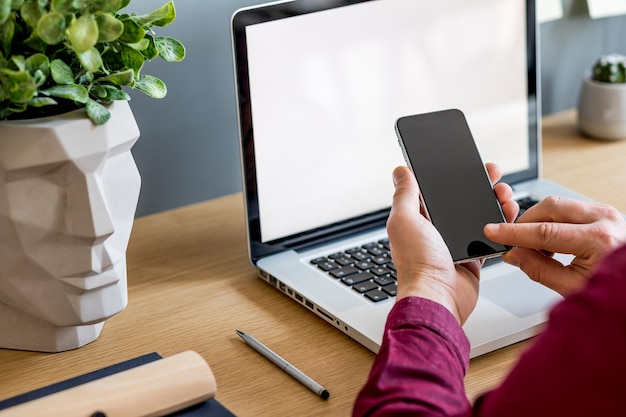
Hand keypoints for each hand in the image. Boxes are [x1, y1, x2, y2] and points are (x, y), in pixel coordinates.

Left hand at [387, 163, 517, 323]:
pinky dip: (502, 225)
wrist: (439, 297)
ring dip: (494, 202)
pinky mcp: (473, 256)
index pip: (435, 190)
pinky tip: (509, 214)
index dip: (450, 176)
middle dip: (479, 185)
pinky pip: (491, 236)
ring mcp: (455, 243)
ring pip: (479, 215)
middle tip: (494, 175)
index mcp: (418, 219)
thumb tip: (400, 170)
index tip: (465, 163)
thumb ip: (404, 195)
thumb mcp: (405, 220)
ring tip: (505, 194)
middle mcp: (436, 230)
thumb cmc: (417, 263)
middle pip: (461, 200)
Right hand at [484, 196, 625, 295]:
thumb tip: (514, 255)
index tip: (493, 231)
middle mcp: (604, 220)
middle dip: (526, 222)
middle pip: (550, 208)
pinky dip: (553, 222)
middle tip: (515, 243)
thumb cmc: (614, 291)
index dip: (513, 232)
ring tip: (538, 249)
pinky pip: (569, 209)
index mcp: (598, 241)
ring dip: (539, 222)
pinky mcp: (604, 214)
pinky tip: (553, 243)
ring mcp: (606, 213)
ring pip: (558, 206)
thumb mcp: (574, 288)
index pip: (544, 231)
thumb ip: (539, 270)